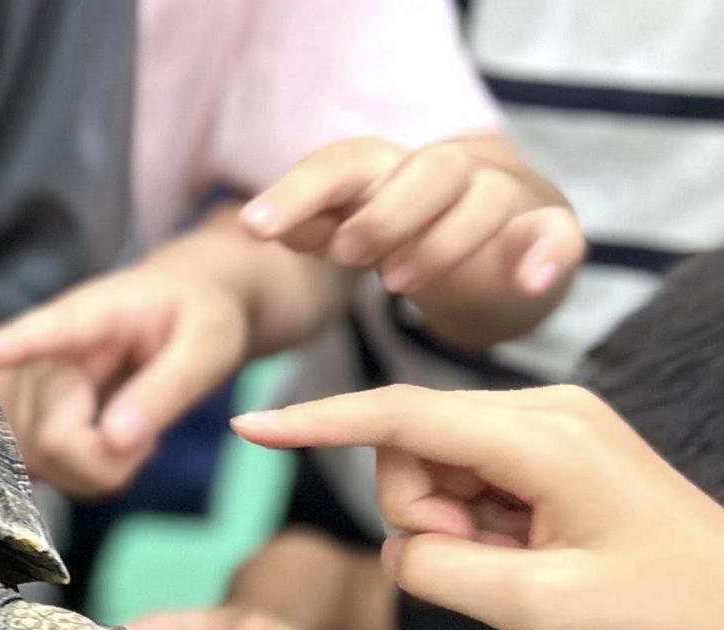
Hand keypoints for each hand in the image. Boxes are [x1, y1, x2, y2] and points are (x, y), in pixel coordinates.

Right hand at [0, 258, 247, 497]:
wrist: (180, 312)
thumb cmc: (196, 319)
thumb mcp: (207, 345)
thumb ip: (166, 390)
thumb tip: (116, 440)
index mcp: (86, 319)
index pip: (38, 334)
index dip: (3, 349)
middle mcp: (43, 359)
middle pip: (53, 440)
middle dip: (107, 458)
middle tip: (151, 432)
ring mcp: (32, 397)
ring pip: (48, 466)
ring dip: (102, 468)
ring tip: (136, 428)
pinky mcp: (32, 428)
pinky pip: (53, 476)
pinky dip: (91, 475)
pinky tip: (115, 444)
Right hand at [234, 384, 723, 629]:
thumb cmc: (660, 605)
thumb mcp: (536, 607)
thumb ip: (436, 571)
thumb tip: (398, 547)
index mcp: (539, 437)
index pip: (399, 416)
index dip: (317, 422)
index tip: (249, 425)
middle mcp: (539, 409)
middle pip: (410, 445)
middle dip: (422, 513)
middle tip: (491, 566)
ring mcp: (546, 422)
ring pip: (432, 463)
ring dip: (450, 523)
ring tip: (518, 562)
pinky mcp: (547, 444)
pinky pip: (467, 474)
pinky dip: (476, 520)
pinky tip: (528, 548)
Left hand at [240, 137, 582, 302]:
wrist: (505, 252)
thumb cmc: (414, 237)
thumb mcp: (362, 235)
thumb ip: (316, 229)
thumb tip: (258, 225)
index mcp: (394, 170)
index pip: (346, 161)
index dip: (300, 189)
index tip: (255, 226)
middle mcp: (454, 172)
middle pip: (426, 167)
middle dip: (382, 211)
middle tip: (345, 254)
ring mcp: (509, 198)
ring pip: (486, 198)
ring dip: (441, 238)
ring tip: (397, 281)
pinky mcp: (550, 232)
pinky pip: (560, 235)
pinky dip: (548, 255)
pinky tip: (526, 282)